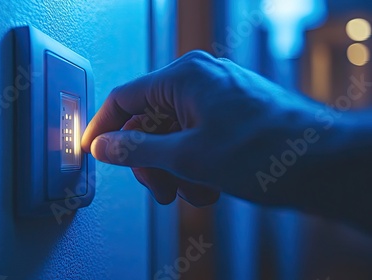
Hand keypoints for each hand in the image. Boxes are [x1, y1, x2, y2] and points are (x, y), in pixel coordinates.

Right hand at [81, 50, 306, 205]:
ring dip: (176, 169)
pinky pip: (195, 138)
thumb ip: (138, 150)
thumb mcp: (189, 157)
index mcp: (184, 77)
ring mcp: (217, 96)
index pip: (124, 99)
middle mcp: (199, 80)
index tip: (93, 151)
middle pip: (149, 122)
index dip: (103, 128)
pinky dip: (195, 165)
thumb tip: (104, 145)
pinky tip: (210, 186)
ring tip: (195, 192)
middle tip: (160, 189)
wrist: (328, 163)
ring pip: (172, 135)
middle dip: (150, 161)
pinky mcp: (230, 114)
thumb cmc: (269, 151)